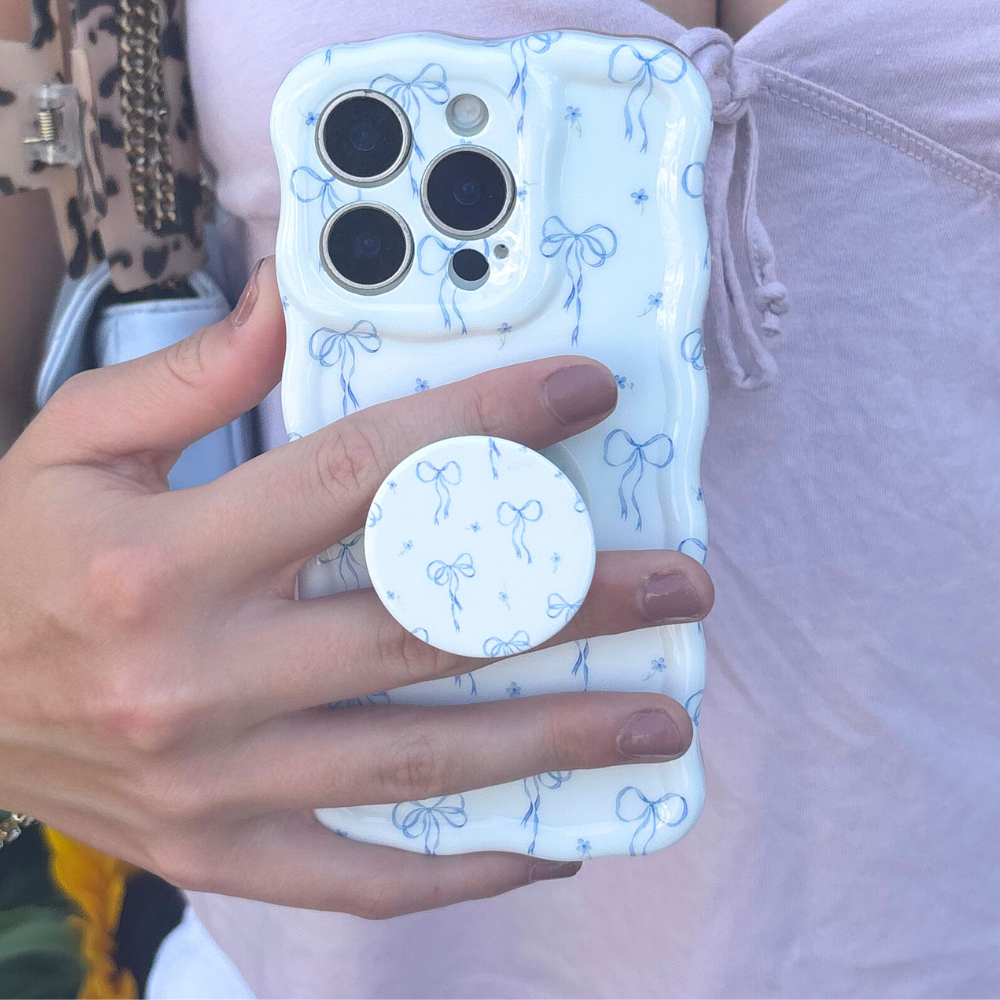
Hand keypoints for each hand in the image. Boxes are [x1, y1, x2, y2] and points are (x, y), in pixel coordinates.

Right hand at [0, 258, 712, 917]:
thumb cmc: (13, 565)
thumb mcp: (76, 444)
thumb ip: (195, 371)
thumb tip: (293, 296)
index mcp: (161, 560)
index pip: (360, 475)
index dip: (484, 426)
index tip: (582, 397)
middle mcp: (198, 677)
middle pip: (423, 630)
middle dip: (569, 603)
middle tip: (678, 588)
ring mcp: (218, 784)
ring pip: (421, 761)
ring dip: (557, 739)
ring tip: (661, 717)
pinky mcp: (225, 853)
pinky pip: (366, 874)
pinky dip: (468, 863)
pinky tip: (555, 835)